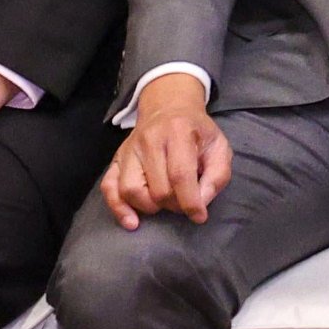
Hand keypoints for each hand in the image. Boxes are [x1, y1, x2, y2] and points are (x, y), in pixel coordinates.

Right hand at [100, 72, 231, 226]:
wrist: (169, 108)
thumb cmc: (197, 132)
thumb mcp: (219, 147)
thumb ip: (217, 176)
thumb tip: (201, 203)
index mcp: (178, 132)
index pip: (180, 175)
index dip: (190, 202)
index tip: (199, 216)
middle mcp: (149, 140)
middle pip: (157, 188)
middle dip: (174, 205)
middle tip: (183, 202)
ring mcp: (129, 149)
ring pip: (130, 190)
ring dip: (149, 207)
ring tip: (163, 203)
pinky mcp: (116, 159)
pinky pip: (108, 187)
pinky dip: (118, 208)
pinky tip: (132, 221)